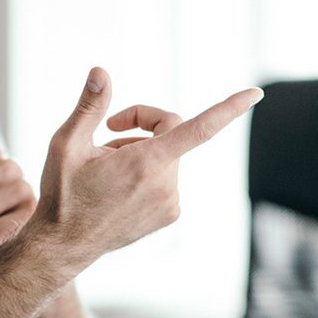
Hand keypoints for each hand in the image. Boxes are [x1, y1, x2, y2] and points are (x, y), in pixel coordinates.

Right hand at [26, 67, 262, 270]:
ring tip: (106, 166)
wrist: (62, 245)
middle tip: (107, 128)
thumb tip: (101, 71)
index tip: (255, 95)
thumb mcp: (66, 145)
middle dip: (142, 125)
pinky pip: (166, 178)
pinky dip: (147, 172)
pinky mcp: (169, 215)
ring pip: (167, 156)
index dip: (229, 109)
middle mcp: (166, 185)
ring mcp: (171, 203)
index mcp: (146, 164)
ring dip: (141, 151)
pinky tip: (117, 186)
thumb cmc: (62, 194)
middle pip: (171, 133)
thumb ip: (89, 106)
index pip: (200, 129)